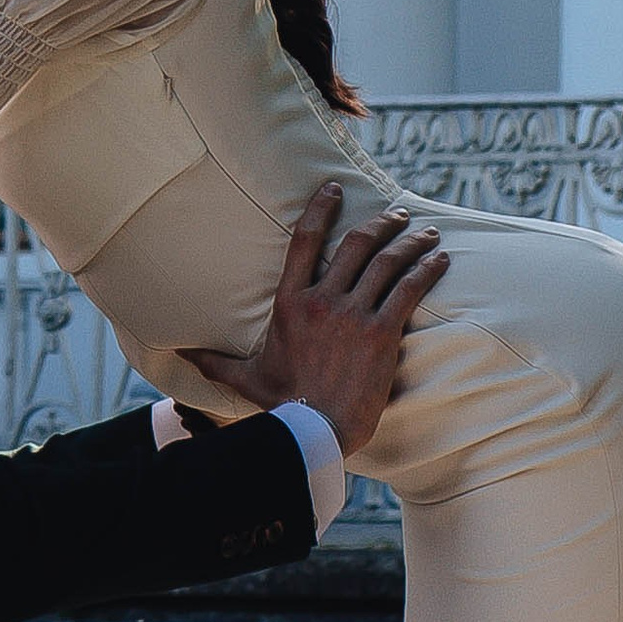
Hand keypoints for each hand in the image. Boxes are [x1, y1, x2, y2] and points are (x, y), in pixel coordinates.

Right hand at [182, 180, 444, 463]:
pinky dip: (427, 270)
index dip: (321, 208)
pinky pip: (408, 290)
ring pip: (387, 263)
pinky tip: (440, 260)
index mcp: (290, 303)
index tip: (334, 189)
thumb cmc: (282, 405)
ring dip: (411, 242)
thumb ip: (216, 361)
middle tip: (397, 215)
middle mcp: (322, 301)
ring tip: (427, 234)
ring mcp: (353, 315)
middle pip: (356, 244)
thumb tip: (182, 354)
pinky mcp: (381, 334)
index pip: (305, 240)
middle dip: (381, 224)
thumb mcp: (245, 378)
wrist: (315, 432)